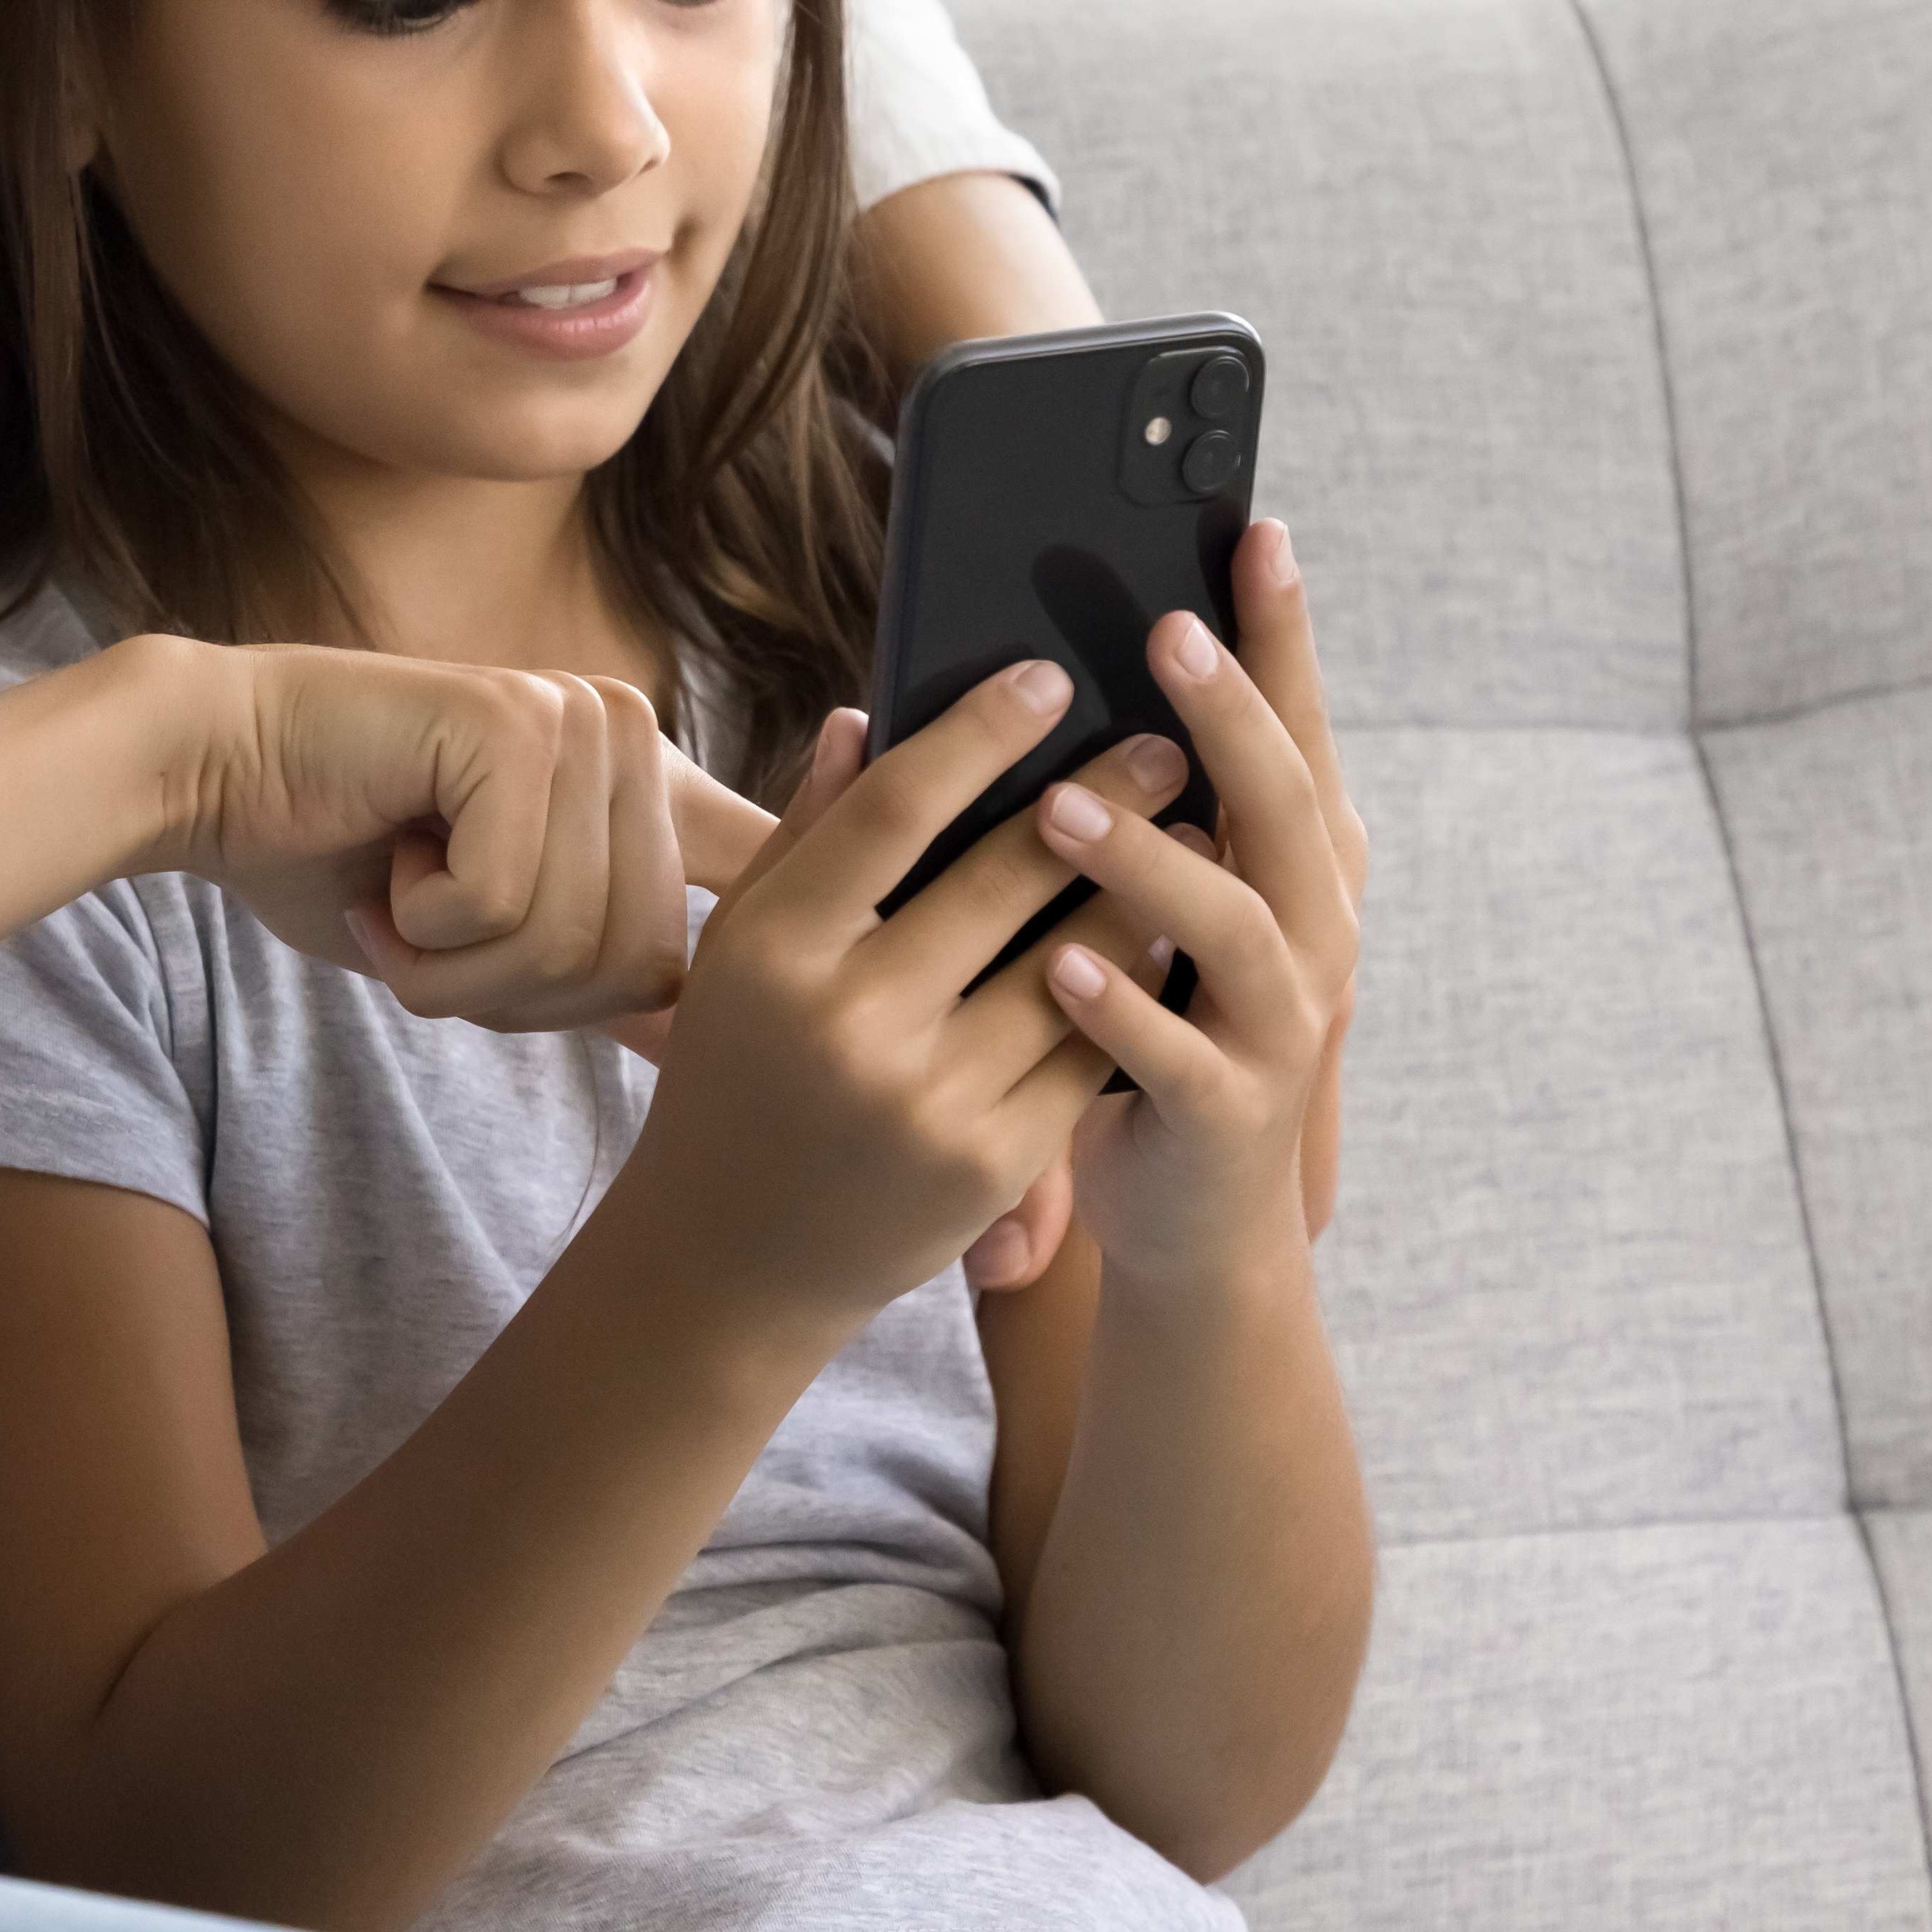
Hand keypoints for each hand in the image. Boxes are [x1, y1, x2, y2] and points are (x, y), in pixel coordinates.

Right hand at [165, 647, 711, 1034]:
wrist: (212, 773)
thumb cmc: (342, 860)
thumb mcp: (499, 933)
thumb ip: (600, 968)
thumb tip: (706, 1047)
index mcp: (646, 779)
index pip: (761, 878)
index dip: (765, 955)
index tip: (756, 1019)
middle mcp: (631, 735)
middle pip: (641, 964)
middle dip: (515, 996)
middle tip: (425, 939)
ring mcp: (579, 717)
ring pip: (568, 943)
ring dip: (454, 970)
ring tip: (397, 900)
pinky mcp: (514, 722)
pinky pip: (497, 904)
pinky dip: (417, 927)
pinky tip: (381, 863)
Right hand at [609, 663, 1185, 1345]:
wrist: (736, 1253)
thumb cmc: (740, 1071)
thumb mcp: (741, 949)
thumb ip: (809, 833)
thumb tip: (866, 713)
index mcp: (776, 948)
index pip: (894, 810)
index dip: (978, 736)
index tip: (1048, 677)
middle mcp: (851, 1019)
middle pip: (1000, 878)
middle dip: (1100, 798)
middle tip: (1167, 740)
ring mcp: (928, 1098)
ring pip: (1069, 966)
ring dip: (1145, 889)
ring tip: (1194, 828)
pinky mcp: (992, 1162)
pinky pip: (1087, 1051)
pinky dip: (1134, 986)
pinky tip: (1169, 936)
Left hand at [1021, 518, 1363, 1291]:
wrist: (1200, 1211)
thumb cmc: (1164, 1019)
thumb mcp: (1165, 900)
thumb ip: (1143, 797)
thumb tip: (1064, 663)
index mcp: (1294, 864)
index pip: (1297, 727)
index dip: (1284, 633)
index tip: (1256, 532)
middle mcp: (1310, 931)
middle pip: (1282, 804)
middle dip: (1231, 713)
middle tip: (1164, 629)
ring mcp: (1279, 1025)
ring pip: (1234, 927)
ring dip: (1149, 859)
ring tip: (1060, 805)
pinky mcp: (1225, 1111)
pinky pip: (1175, 1055)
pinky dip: (1122, 1007)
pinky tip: (1060, 965)